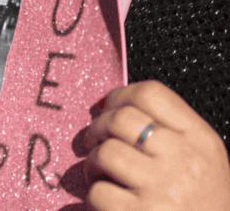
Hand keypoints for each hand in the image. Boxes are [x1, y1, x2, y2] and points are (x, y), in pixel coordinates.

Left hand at [84, 80, 229, 210]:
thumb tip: (108, 102)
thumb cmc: (199, 202)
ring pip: (106, 153)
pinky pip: (98, 191)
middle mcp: (184, 160)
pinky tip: (109, 200)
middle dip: (98, 127)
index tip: (109, 107)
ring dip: (93, 162)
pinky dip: (96, 195)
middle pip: (122, 118)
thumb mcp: (199, 157)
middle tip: (95, 141)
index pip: (152, 93)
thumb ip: (165, 127)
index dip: (120, 95)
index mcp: (200, 140)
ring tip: (101, 173)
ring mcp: (163, 189)